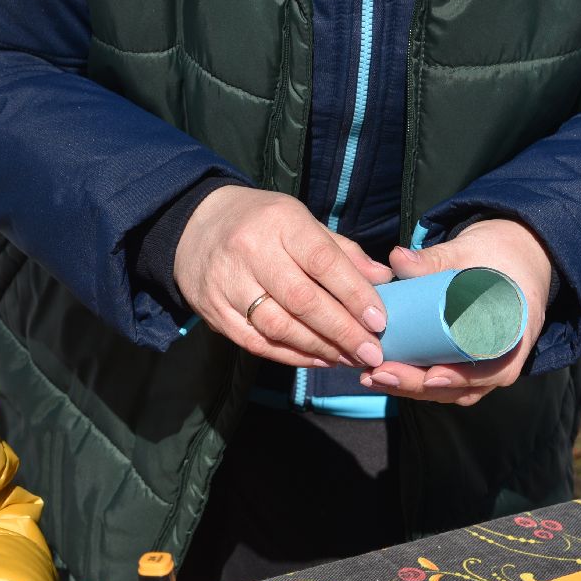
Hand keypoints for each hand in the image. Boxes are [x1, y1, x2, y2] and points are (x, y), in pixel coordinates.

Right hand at [173, 186, 393, 366]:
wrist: (195, 225)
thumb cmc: (261, 223)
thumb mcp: (302, 221)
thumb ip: (342, 252)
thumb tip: (384, 280)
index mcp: (280, 222)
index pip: (323, 261)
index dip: (354, 294)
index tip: (378, 321)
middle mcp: (250, 251)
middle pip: (301, 300)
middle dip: (341, 331)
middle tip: (370, 352)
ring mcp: (227, 282)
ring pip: (278, 326)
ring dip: (318, 348)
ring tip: (347, 358)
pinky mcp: (213, 310)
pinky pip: (255, 341)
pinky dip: (289, 355)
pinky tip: (315, 359)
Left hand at [360, 218, 552, 405]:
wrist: (513, 258)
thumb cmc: (497, 256)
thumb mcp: (469, 253)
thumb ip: (434, 260)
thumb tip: (398, 257)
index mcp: (514, 336)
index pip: (490, 370)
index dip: (460, 377)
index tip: (431, 376)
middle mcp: (500, 361)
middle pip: (459, 387)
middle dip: (416, 384)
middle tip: (379, 374)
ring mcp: (480, 367)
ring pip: (444, 390)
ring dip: (407, 387)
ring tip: (371, 376)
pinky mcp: (460, 364)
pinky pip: (436, 381)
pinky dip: (409, 379)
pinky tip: (378, 373)